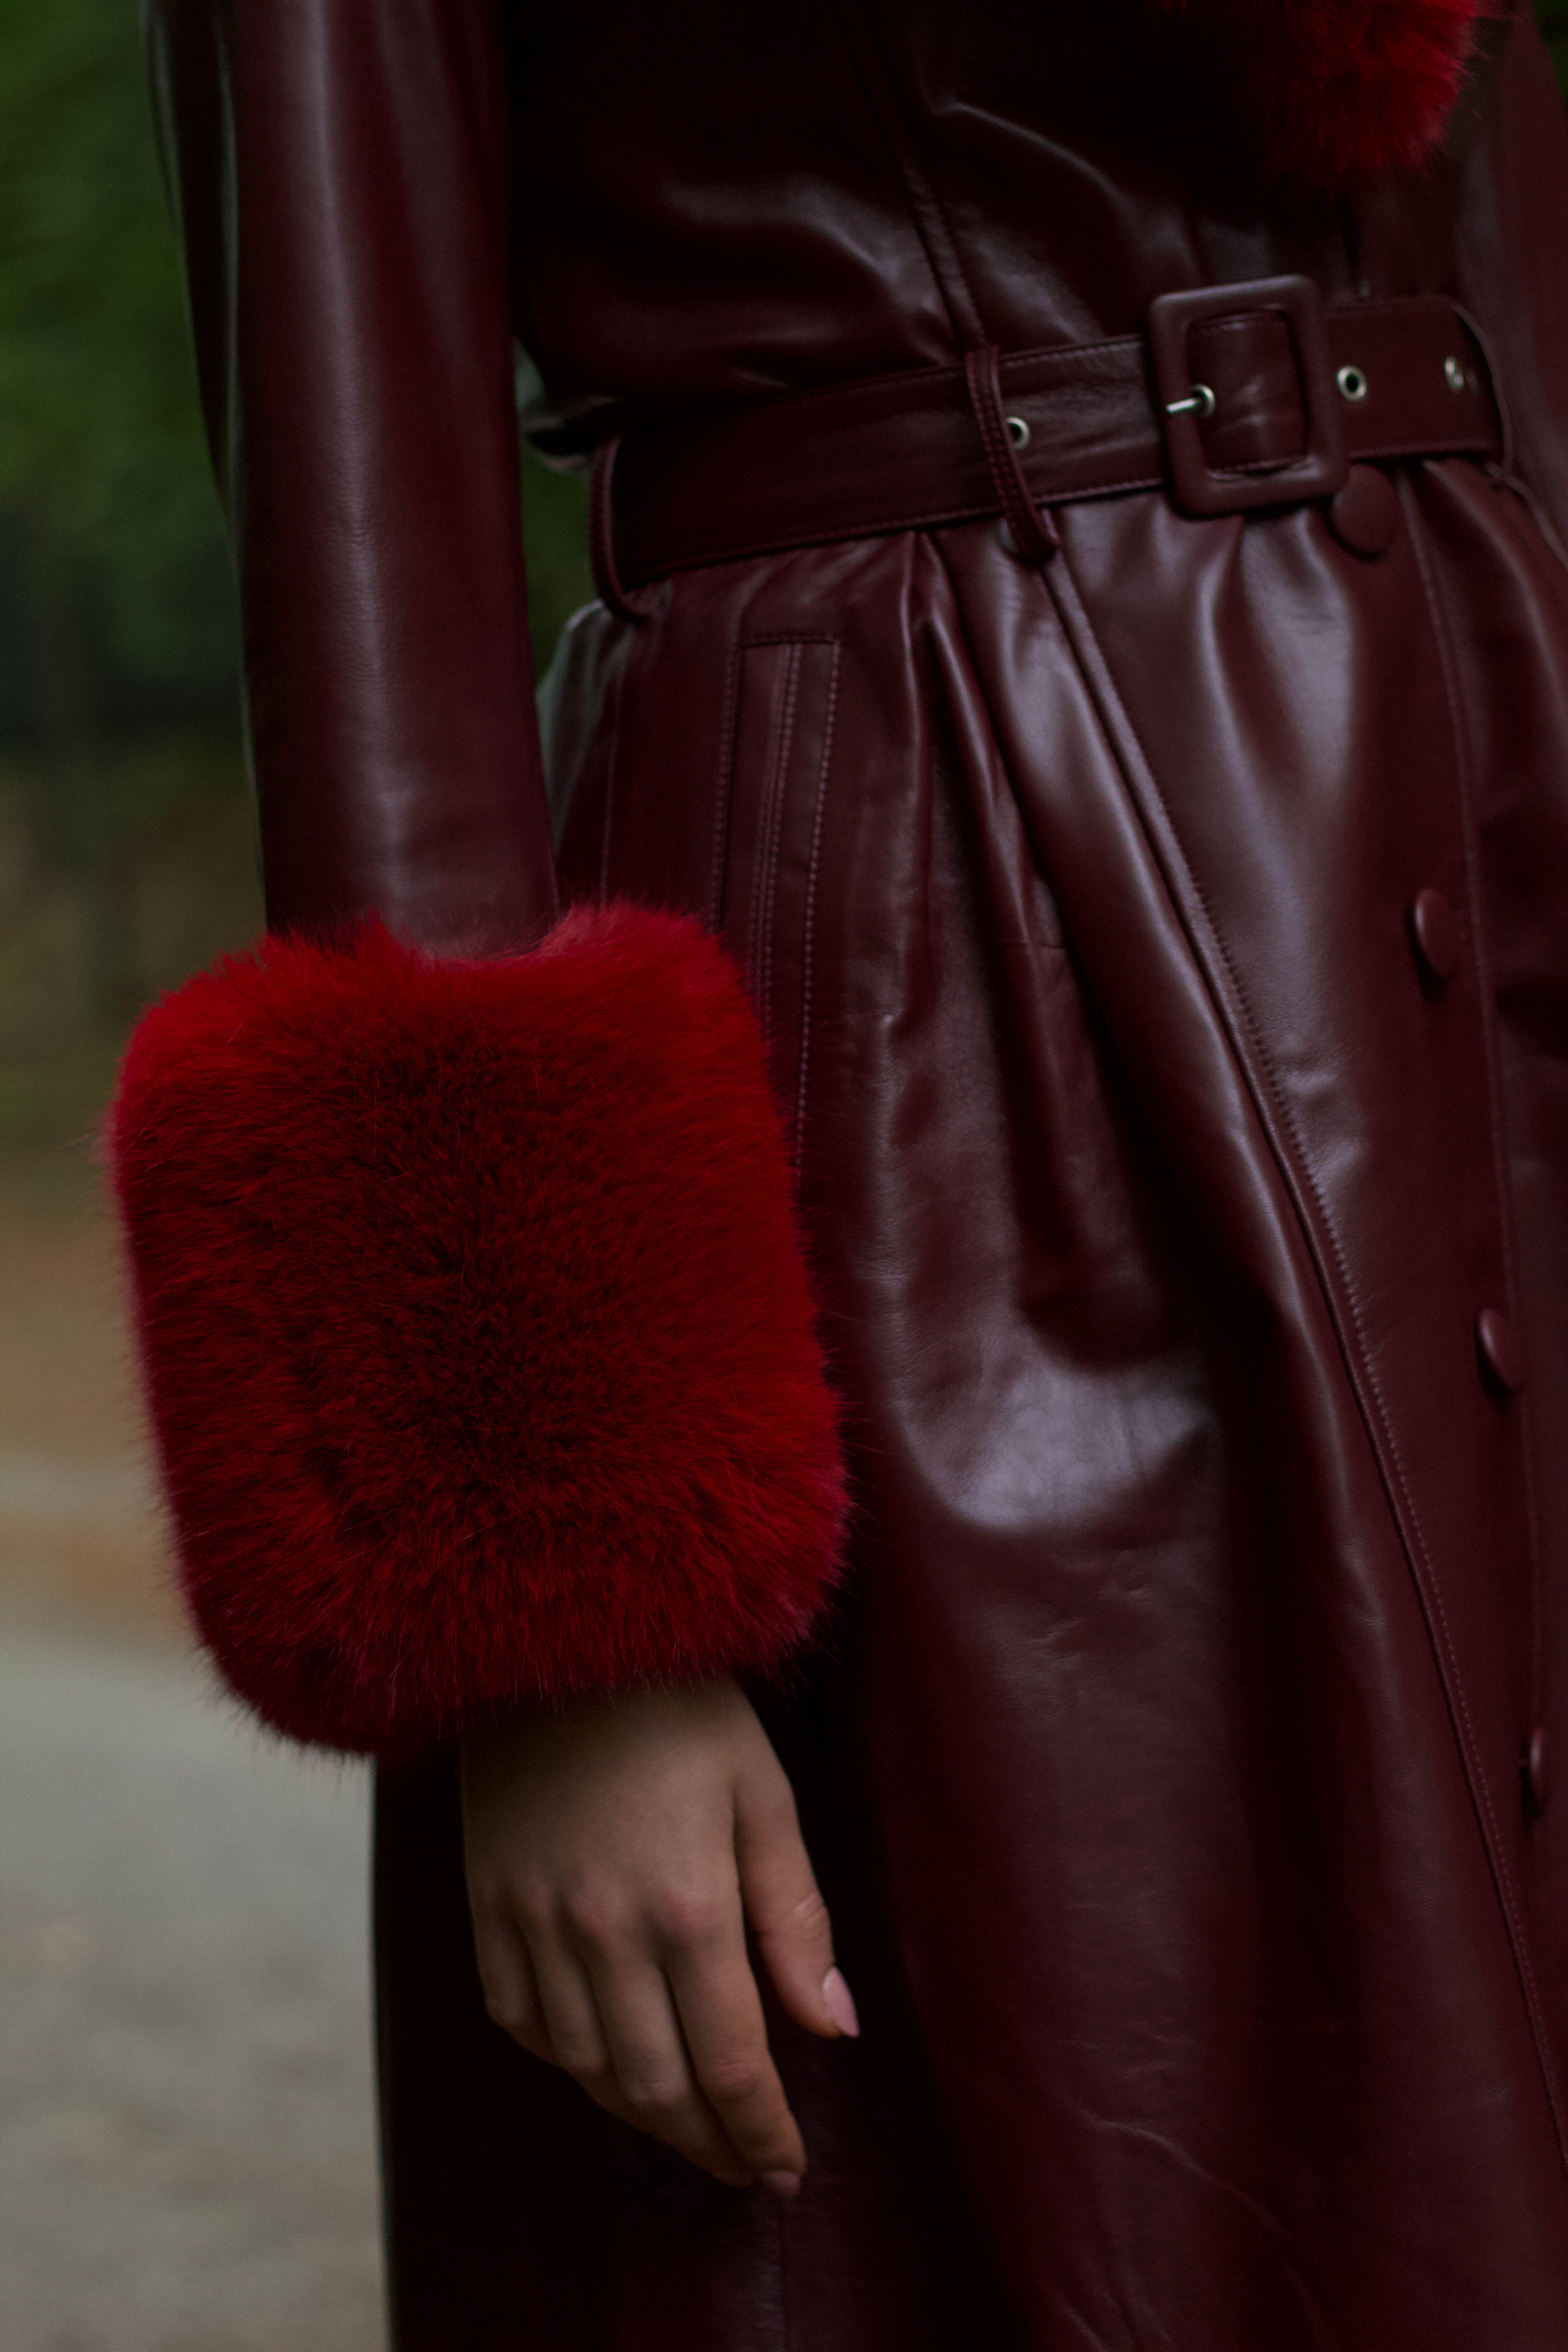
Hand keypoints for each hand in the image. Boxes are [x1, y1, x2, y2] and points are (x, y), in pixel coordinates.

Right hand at [460, 1677, 858, 2196]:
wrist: (560, 1633)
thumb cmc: (680, 1706)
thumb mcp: (765, 1795)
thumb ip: (795, 1918)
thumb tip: (830, 2029)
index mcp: (686, 1908)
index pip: (732, 2064)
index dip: (762, 2132)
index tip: (786, 2168)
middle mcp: (603, 1933)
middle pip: (656, 2088)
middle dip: (708, 2142)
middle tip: (745, 2161)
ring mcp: (533, 1923)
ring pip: (586, 2069)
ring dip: (641, 2114)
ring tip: (686, 2124)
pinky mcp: (486, 1905)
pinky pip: (521, 2021)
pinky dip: (566, 2061)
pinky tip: (602, 2061)